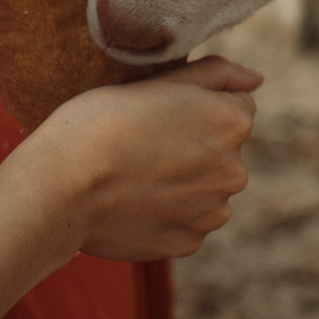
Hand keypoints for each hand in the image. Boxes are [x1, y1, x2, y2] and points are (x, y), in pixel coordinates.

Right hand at [22, 58, 260, 260]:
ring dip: (182, 183)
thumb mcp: (158, 80)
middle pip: (221, 151)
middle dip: (193, 146)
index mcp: (233, 123)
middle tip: (142, 144)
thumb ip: (215, 75)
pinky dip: (165, 214)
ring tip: (133, 176)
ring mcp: (212, 212)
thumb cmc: (101, 123)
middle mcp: (235, 171)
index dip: (195, 106)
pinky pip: (185, 221)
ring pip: (204, 189)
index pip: (235, 105)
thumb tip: (256, 78)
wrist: (61, 188)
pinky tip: (131, 204)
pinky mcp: (187, 243)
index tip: (161, 114)